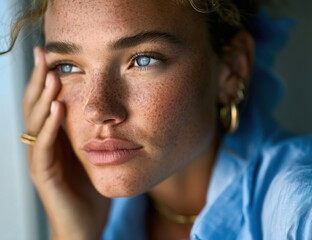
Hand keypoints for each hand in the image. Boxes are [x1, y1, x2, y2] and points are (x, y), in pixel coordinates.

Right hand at [23, 47, 109, 239]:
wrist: (85, 224)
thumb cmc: (90, 187)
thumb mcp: (92, 152)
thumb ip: (92, 131)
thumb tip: (107, 106)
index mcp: (55, 138)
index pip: (46, 102)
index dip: (46, 78)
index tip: (51, 53)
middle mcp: (43, 145)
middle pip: (36, 106)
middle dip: (39, 79)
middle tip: (43, 53)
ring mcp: (41, 160)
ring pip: (36, 123)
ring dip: (44, 98)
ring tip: (52, 75)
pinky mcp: (45, 176)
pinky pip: (45, 148)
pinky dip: (50, 128)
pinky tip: (58, 109)